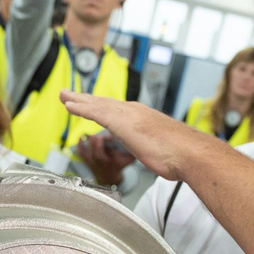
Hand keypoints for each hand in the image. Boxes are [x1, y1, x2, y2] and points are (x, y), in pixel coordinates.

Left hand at [60, 90, 217, 181]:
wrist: (188, 153)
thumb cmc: (181, 156)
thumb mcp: (165, 151)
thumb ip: (159, 151)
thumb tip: (164, 159)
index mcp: (144, 118)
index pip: (117, 111)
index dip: (102, 108)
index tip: (91, 105)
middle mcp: (134, 112)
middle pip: (104, 103)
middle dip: (86, 99)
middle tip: (70, 95)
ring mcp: (127, 115)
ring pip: (96, 104)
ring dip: (78, 99)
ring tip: (64, 96)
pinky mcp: (120, 122)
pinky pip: (94, 112)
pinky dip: (81, 108)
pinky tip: (70, 105)